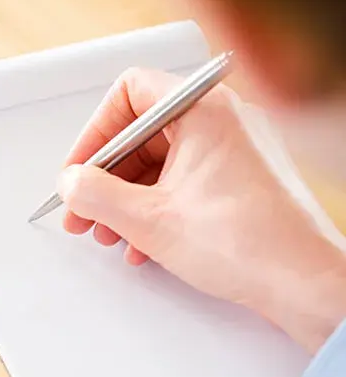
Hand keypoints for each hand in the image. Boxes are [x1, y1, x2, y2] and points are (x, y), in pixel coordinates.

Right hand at [57, 68, 345, 353]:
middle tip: (84, 208)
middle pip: (142, 132)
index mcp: (203, 110)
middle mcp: (223, 120)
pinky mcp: (241, 178)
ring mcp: (235, 149)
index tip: (81, 168)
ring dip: (126, 198)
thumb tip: (71, 182)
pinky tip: (142, 242)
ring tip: (110, 232)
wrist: (304, 283)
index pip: (130, 92)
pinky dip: (155, 206)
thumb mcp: (148, 219)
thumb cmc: (249, 244)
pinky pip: (184, 180)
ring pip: (161, 161)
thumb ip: (95, 194)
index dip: (95, 132)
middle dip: (106, 177)